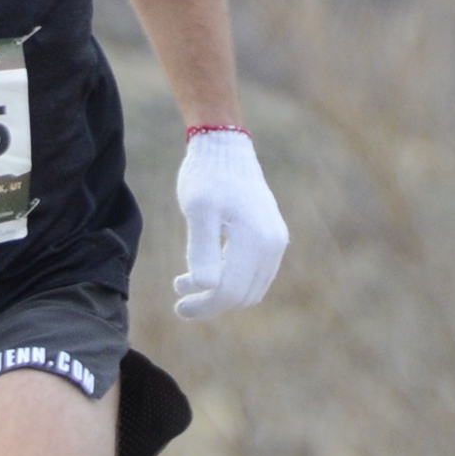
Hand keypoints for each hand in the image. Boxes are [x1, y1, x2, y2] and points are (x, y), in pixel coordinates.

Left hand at [173, 127, 287, 320]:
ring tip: (186, 282)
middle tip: (180, 298)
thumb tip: (206, 286)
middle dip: (211, 303)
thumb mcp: (197, 211)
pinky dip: (232, 281)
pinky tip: (208, 270)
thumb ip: (201, 249)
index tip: (178, 307)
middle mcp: (273, 244)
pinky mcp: (273, 238)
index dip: (204, 306)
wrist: (225, 148)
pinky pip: (256, 275)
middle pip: (243, 295)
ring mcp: (276, 241)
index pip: (230, 291)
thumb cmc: (206, 177)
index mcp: (255, 239)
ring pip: (251, 289)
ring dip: (220, 294)